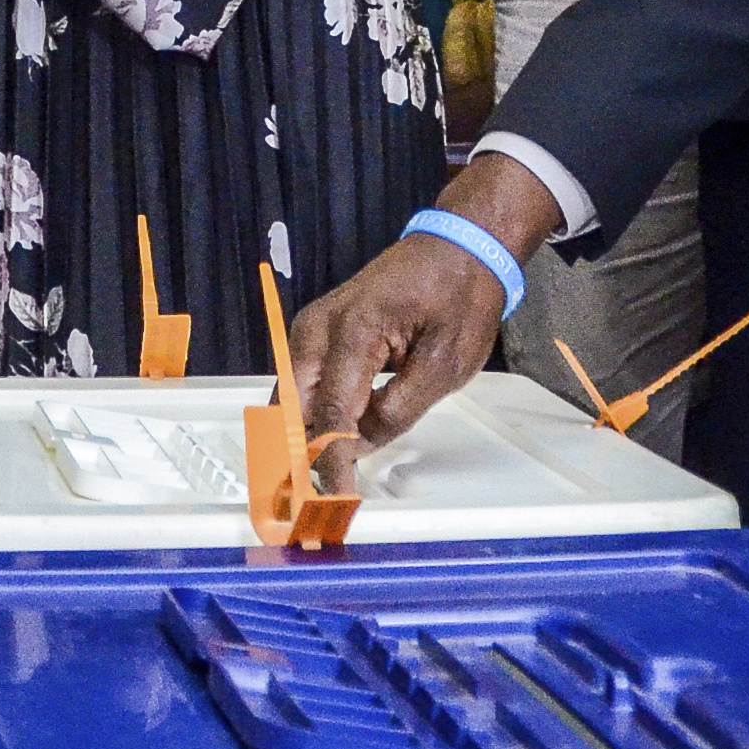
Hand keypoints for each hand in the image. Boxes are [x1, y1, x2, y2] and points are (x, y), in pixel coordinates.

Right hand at [295, 151, 557, 470]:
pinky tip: (319, 447)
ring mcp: (312, 327)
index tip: (333, 501)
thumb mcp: (445, 363)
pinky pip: (302, 384)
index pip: (333, 414)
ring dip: (297, 438)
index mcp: (354, 331)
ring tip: (310, 483)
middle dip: (296, 455)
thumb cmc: (458, 296)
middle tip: (307, 502)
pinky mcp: (317, 333)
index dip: (330, 463)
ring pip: (290, 398)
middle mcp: (318, 327)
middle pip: (292, 406)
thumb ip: (398, 410)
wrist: (456, 246)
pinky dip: (306, 417)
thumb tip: (357, 446)